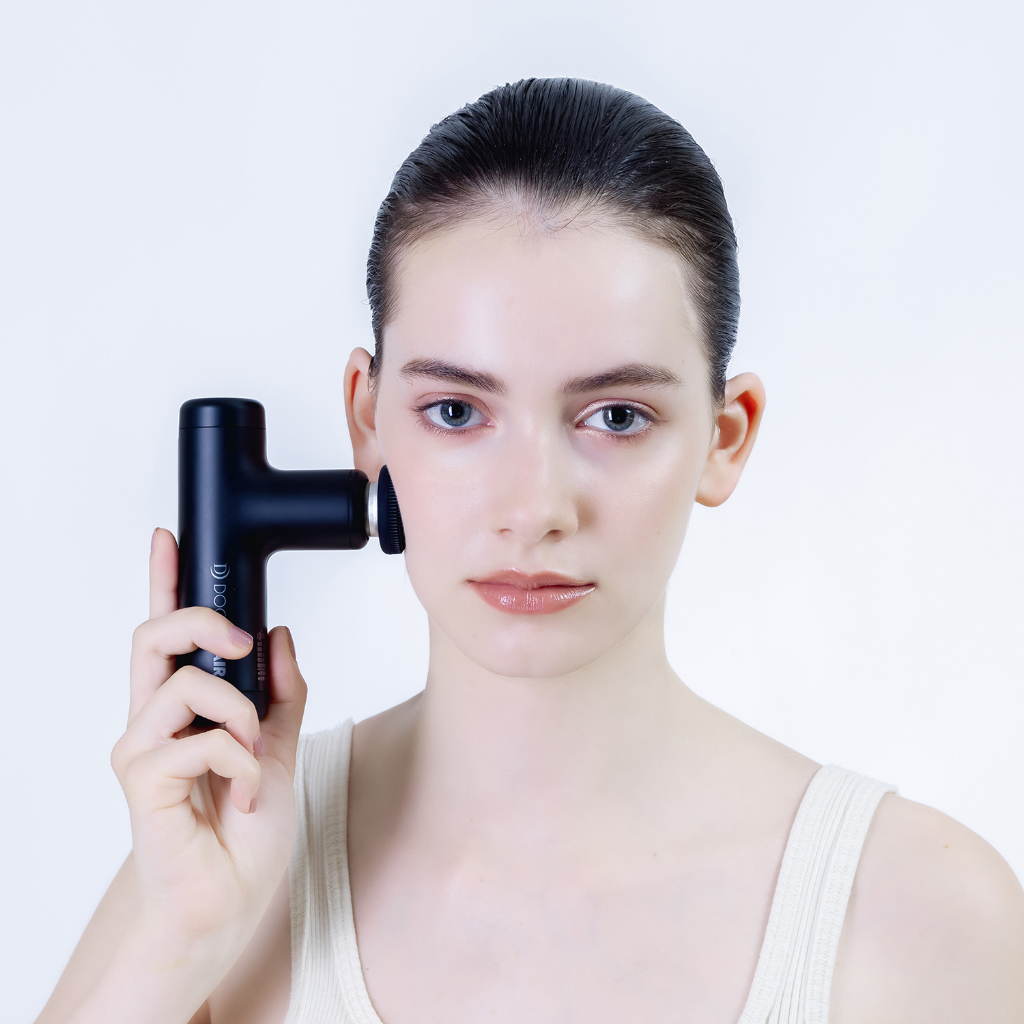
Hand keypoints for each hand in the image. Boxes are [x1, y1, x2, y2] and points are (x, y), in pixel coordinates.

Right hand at [110, 528, 306, 967]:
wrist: (233, 899)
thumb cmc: (245, 833)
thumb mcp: (279, 748)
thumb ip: (281, 694)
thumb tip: (280, 636)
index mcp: (184, 711)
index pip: (166, 636)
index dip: (163, 583)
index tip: (167, 540)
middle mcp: (153, 723)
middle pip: (152, 638)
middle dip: (200, 622)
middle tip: (240, 643)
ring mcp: (143, 752)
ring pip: (185, 686)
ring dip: (240, 715)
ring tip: (253, 758)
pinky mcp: (143, 783)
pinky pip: (199, 741)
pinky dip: (239, 762)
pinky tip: (242, 795)